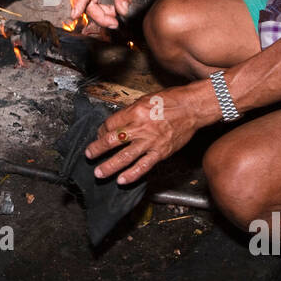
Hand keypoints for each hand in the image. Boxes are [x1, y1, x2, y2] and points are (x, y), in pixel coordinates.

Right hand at [69, 0, 152, 29]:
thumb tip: (121, 10)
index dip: (80, 2)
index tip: (75, 14)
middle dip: (99, 14)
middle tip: (113, 23)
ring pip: (90, 2)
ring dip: (101, 13)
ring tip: (116, 16)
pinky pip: (94, 1)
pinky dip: (103, 9)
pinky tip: (113, 10)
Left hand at [83, 84, 215, 184]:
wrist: (192, 108)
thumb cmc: (170, 101)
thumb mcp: (145, 100)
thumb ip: (129, 113)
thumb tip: (115, 124)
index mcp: (135, 112)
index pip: (111, 124)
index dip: (102, 130)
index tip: (100, 135)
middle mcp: (140, 128)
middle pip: (112, 141)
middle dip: (98, 149)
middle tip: (89, 155)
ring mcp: (150, 142)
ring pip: (125, 157)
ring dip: (109, 166)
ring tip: (99, 173)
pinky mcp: (161, 152)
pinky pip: (143, 166)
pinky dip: (132, 175)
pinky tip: (122, 180)